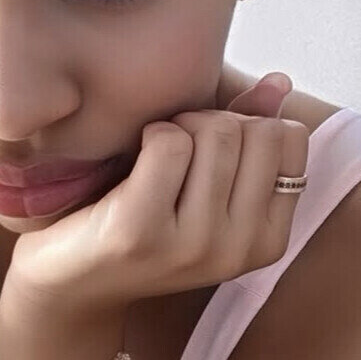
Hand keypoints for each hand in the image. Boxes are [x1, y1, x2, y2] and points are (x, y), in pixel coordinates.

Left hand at [6, 73, 308, 315]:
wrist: (70, 279)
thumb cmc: (147, 218)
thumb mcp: (211, 183)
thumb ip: (251, 133)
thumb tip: (281, 80)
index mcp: (268, 239)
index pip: (290, 138)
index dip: (251, 123)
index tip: (216, 147)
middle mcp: (239, 250)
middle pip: (256, 131)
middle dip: (216, 122)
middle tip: (182, 150)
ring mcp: (193, 246)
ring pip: (217, 132)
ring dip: (181, 125)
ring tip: (158, 157)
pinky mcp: (141, 232)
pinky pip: (170, 144)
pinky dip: (150, 134)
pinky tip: (134, 161)